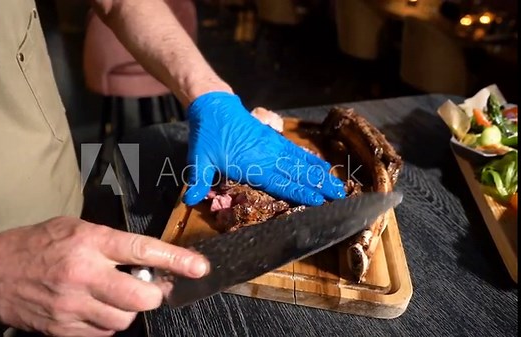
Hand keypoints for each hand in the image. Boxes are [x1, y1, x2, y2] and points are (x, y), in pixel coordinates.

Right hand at [0, 217, 208, 336]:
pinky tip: (92, 307)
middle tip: (147, 287)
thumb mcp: (73, 228)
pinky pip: (103, 333)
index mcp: (89, 242)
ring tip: (111, 295)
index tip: (199, 267)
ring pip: (124, 319)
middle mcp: (83, 274)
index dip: (176, 259)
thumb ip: (110, 242)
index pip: (142, 250)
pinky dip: (106, 322)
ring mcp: (72, 305)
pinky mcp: (63, 329)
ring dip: (127, 309)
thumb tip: (147, 260)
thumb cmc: (34, 244)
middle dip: (152, 295)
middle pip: (141, 297)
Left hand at [183, 91, 345, 206]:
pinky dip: (310, 160)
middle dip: (319, 186)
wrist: (214, 106)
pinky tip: (321, 166)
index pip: (281, 183)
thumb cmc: (207, 135)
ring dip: (320, 174)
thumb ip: (198, 181)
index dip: (301, 193)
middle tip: (340, 197)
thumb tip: (189, 201)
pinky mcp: (274, 139)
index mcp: (252, 165)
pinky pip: (295, 151)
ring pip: (301, 163)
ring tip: (338, 185)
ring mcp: (273, 146)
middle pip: (298, 174)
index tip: (320, 202)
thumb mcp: (198, 159)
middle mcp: (268, 156)